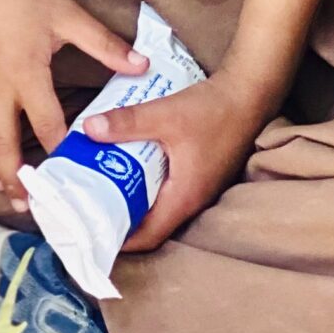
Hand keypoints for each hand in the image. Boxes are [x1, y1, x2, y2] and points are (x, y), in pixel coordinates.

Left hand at [85, 0, 314, 250]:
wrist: (248, 95)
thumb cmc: (212, 111)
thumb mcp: (164, 115)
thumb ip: (126, 122)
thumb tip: (87, 130)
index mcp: (184, 197)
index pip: (149, 235)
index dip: (120, 237)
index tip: (90, 229)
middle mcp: (191, 198)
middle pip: (149, 221)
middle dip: (118, 215)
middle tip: (85, 201)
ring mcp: (196, 186)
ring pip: (156, 202)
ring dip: (129, 195)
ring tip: (97, 180)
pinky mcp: (197, 171)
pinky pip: (165, 185)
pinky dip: (142, 179)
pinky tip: (125, 160)